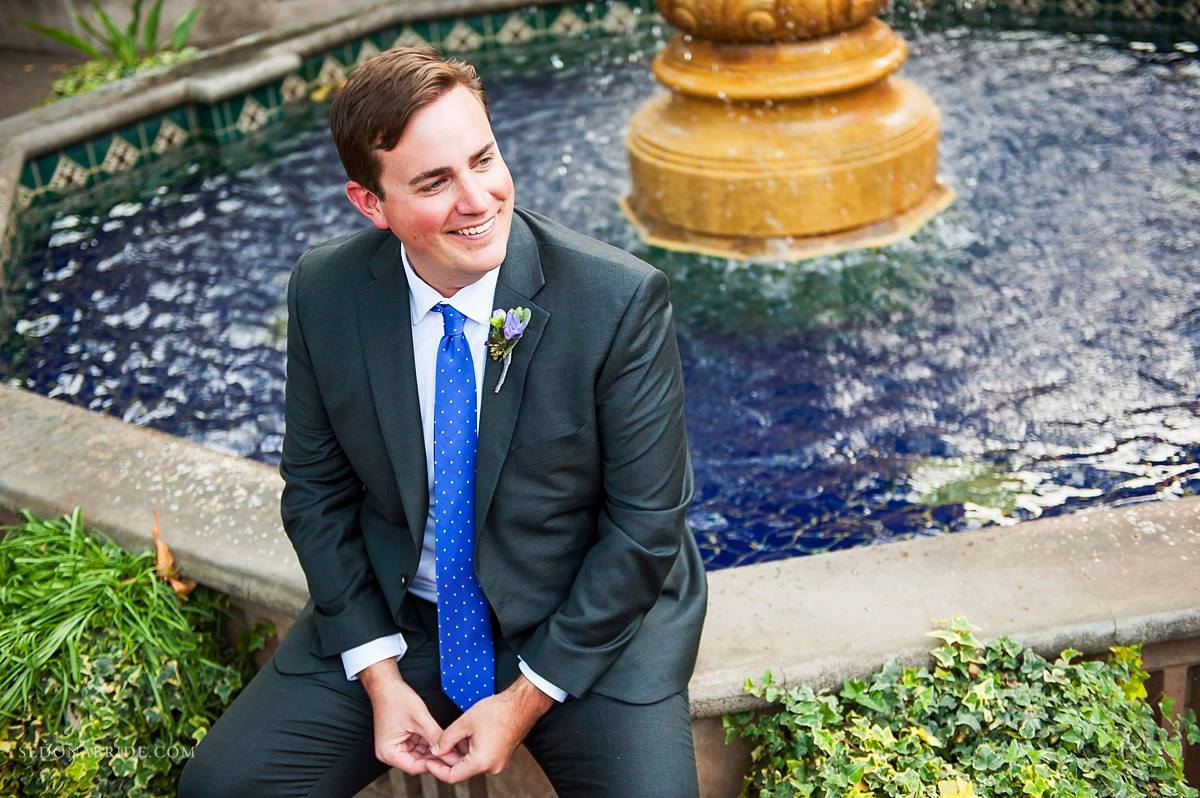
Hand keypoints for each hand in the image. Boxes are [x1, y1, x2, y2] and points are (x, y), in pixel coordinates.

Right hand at [360, 660, 451, 774]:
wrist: (386, 685)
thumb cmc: (396, 698)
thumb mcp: (419, 718)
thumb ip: (434, 735)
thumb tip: (447, 749)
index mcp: (388, 752)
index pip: (414, 767)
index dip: (433, 764)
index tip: (449, 759)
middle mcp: (390, 752)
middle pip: (418, 762)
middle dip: (436, 756)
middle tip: (455, 754)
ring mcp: (396, 746)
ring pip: (420, 754)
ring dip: (434, 750)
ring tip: (452, 747)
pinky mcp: (402, 739)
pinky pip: (419, 745)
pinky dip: (430, 742)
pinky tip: (443, 740)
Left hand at [426, 675, 555, 783]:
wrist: (521, 704)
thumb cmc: (499, 711)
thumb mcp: (465, 723)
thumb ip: (447, 739)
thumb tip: (436, 749)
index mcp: (482, 762)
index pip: (452, 776)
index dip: (437, 769)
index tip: (428, 761)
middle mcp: (491, 767)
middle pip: (462, 770)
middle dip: (448, 758)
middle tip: (437, 746)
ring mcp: (498, 762)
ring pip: (471, 763)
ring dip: (459, 753)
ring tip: (452, 737)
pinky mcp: (501, 755)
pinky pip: (480, 758)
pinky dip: (470, 750)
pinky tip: (466, 737)